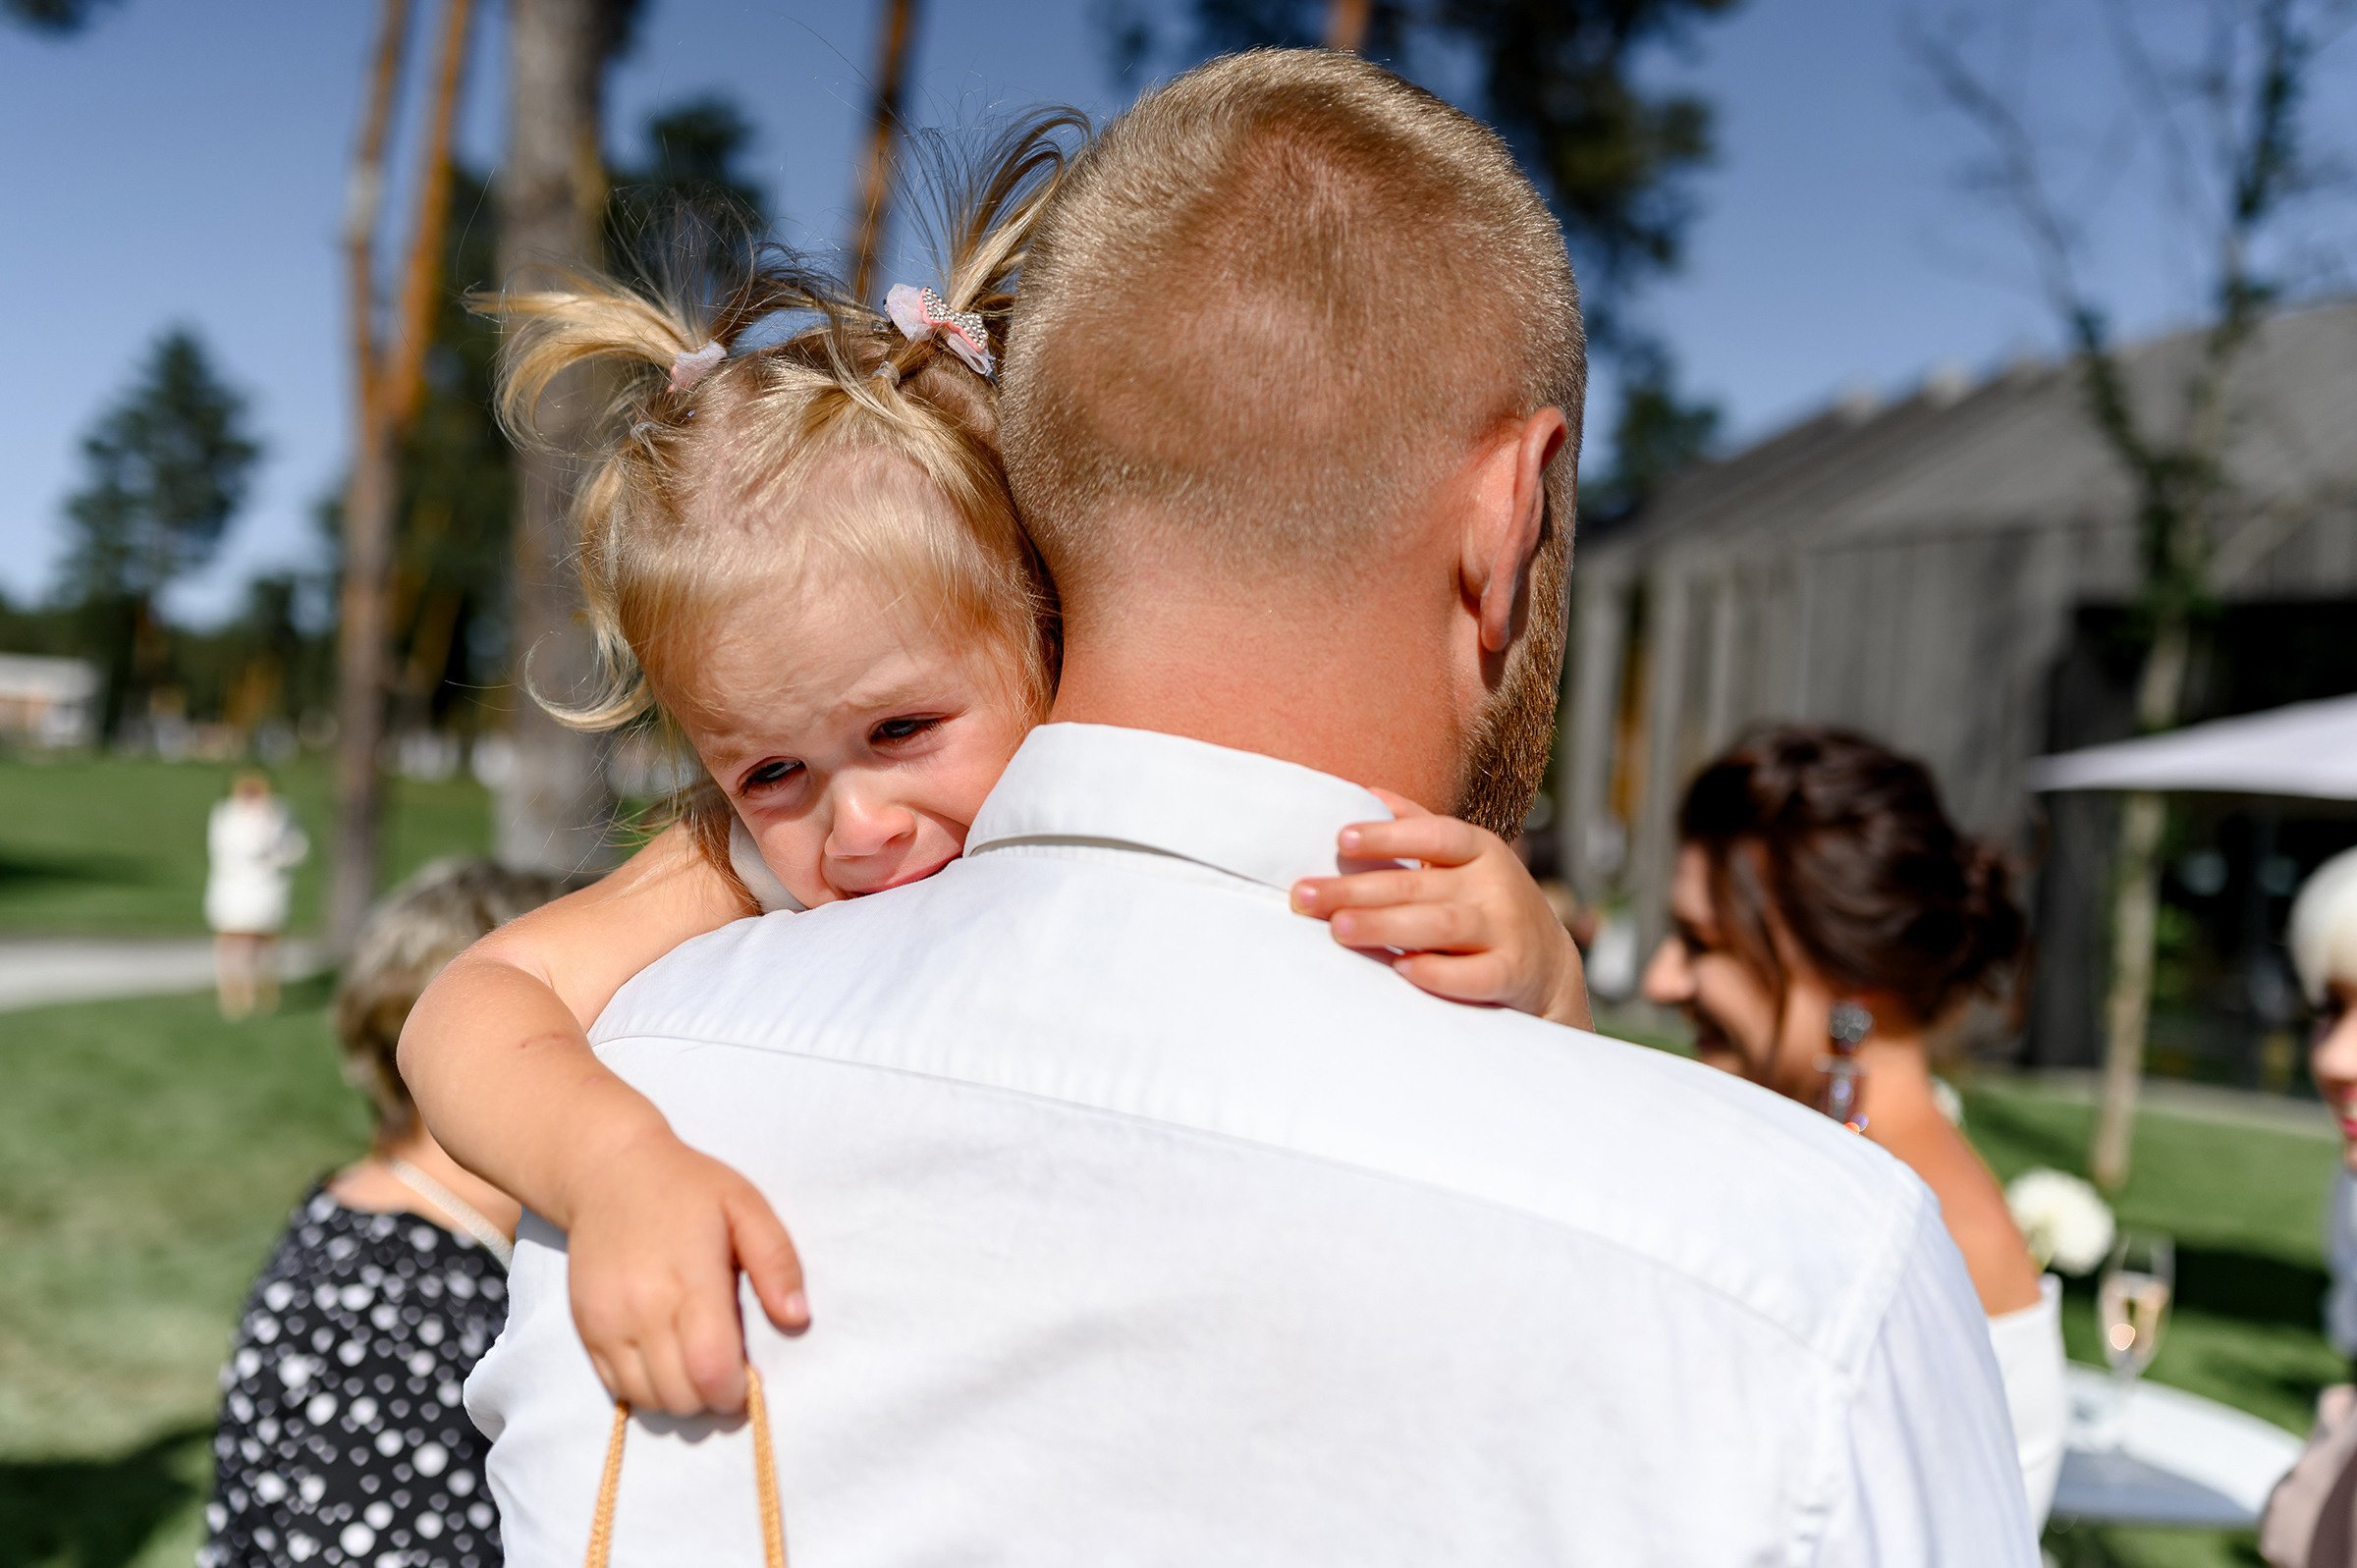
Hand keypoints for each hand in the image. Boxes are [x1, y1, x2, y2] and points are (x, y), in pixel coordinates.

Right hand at [558, 1130, 808, 1416]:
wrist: (608, 1172)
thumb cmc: (688, 1187)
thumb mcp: (747, 1207)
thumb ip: (776, 1262)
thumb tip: (797, 1318)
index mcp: (688, 1280)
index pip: (710, 1370)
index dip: (735, 1389)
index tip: (749, 1376)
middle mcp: (640, 1309)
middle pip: (681, 1397)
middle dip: (712, 1396)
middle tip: (726, 1366)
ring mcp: (606, 1322)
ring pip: (648, 1400)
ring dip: (680, 1395)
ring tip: (696, 1359)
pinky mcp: (585, 1328)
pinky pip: (617, 1388)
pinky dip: (646, 1387)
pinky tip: (665, 1355)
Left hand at [1290, 788, 1592, 1029]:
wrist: (1550, 968)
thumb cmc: (1488, 905)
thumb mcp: (1467, 860)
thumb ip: (1421, 827)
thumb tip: (1369, 791)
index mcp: (1480, 850)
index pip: (1434, 834)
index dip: (1388, 835)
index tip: (1341, 839)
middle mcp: (1496, 885)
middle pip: (1420, 884)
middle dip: (1358, 890)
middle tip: (1305, 896)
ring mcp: (1507, 931)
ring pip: (1442, 925)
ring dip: (1387, 926)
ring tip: (1339, 928)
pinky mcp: (1513, 974)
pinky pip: (1475, 976)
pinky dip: (1439, 973)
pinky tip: (1402, 971)